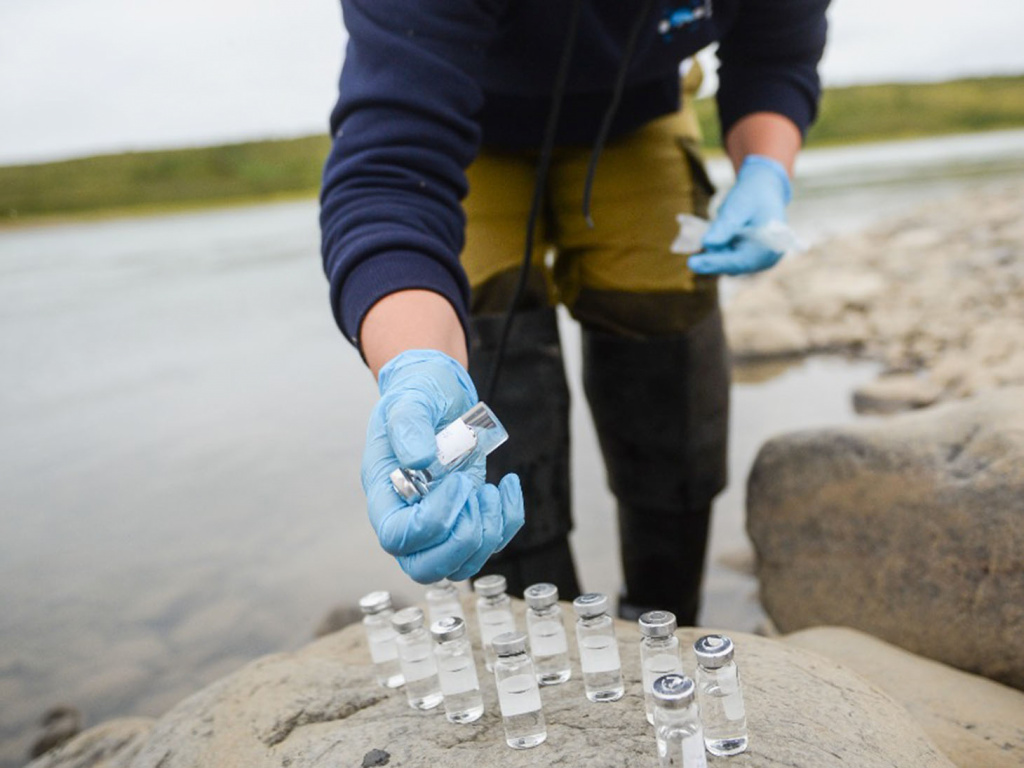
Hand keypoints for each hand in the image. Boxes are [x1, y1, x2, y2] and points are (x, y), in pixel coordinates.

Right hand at [361, 349, 523, 582]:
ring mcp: (438, 519)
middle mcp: (407, 514)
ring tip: (489, 489)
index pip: (396, 536)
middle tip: (475, 493)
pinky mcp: (466, 515)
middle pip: (424, 567)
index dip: (431, 522)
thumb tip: (419, 459)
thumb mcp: (410, 397)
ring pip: (459, 564)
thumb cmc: (417, 393)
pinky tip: (507, 485)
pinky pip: (488, 544)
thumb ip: (409, 424)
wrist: (437, 391)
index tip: (458, 483)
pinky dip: (507, 521)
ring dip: (486, 532)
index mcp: (384, 491)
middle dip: (461, 540)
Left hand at [688, 154, 791, 275]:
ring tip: (702, 248)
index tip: (692, 263)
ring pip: (728, 264)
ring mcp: (757, 261)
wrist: (763, 189)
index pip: (740, 261)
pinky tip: (707, 244)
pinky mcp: (748, 258)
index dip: (715, 263)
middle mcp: (766, 258)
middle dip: (712, 260)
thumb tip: (707, 244)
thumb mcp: (737, 206)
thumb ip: (725, 225)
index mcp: (769, 246)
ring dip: (714, 256)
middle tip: (691, 261)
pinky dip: (717, 252)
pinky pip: (729, 259)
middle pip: (733, 266)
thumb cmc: (752, 194)